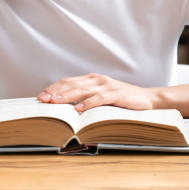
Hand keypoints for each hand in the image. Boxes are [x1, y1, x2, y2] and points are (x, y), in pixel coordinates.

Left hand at [37, 73, 155, 111]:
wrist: (147, 98)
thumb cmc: (122, 100)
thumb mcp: (101, 96)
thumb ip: (86, 97)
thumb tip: (66, 107)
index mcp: (92, 79)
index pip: (68, 81)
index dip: (54, 88)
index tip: (41, 96)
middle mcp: (97, 80)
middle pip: (72, 84)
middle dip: (55, 92)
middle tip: (43, 99)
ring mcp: (107, 86)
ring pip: (82, 90)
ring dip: (67, 96)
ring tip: (55, 102)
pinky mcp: (116, 94)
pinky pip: (99, 98)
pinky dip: (87, 104)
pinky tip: (78, 109)